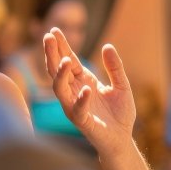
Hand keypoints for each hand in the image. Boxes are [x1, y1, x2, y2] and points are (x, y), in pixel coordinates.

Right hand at [43, 28, 135, 150]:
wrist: (122, 138)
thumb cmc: (119, 113)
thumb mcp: (122, 85)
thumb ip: (115, 67)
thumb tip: (108, 46)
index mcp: (83, 81)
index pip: (68, 60)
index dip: (61, 46)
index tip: (54, 30)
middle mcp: (74, 92)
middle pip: (58, 70)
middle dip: (52, 54)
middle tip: (48, 37)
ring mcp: (75, 106)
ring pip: (60, 89)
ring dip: (62, 75)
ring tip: (68, 61)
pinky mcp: (82, 121)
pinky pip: (78, 110)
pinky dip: (82, 99)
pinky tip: (88, 89)